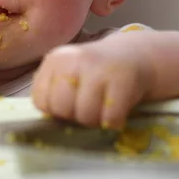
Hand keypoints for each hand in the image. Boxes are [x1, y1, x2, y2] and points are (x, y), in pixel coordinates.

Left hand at [31, 38, 153, 128]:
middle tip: (90, 107)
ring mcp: (99, 69)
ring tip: (104, 108)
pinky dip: (114, 122)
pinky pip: (109, 118)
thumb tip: (48, 118)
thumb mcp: (70, 72)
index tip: (72, 103)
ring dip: (96, 121)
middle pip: (61, 109)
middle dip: (75, 116)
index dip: (56, 110)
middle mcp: (74, 60)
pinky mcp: (123, 81)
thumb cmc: (98, 72)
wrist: (137, 56)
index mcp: (56, 60)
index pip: (40, 100)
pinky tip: (118, 111)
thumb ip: (54, 90)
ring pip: (85, 116)